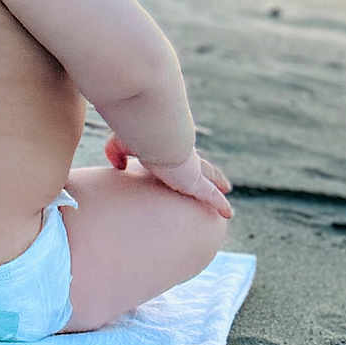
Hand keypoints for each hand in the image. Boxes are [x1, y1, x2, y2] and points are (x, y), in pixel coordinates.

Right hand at [105, 136, 233, 218]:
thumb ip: (117, 153)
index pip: (178, 153)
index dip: (182, 158)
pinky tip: (228, 213)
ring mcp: (191, 168)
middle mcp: (184, 155)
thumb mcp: (121, 143)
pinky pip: (211, 195)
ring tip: (226, 189)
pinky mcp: (195, 182)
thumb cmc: (137, 133)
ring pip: (210, 177)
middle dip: (209, 170)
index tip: (186, 161)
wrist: (152, 131)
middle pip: (201, 164)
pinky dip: (219, 204)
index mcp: (168, 146)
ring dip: (218, 182)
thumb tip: (119, 166)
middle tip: (217, 177)